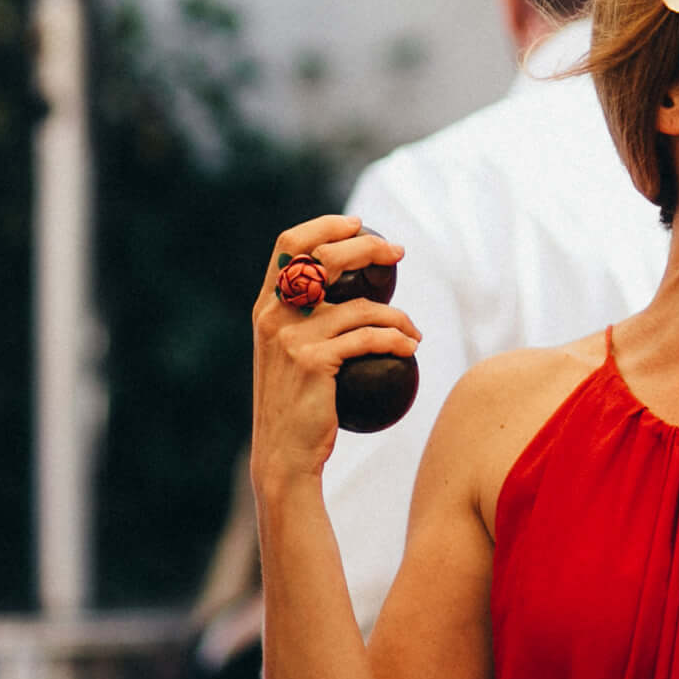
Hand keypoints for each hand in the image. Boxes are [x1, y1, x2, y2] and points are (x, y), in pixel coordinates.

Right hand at [251, 216, 419, 488]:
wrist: (284, 454)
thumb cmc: (298, 406)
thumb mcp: (291, 356)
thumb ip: (307, 321)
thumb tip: (354, 291)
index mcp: (265, 306)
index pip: (289, 243)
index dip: (325, 225)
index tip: (359, 224)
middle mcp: (273, 315)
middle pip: (326, 257)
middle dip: (368, 247)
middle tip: (398, 254)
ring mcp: (291, 337)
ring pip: (360, 306)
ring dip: (397, 315)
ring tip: (412, 330)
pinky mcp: (314, 361)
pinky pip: (369, 338)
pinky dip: (398, 340)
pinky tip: (411, 348)